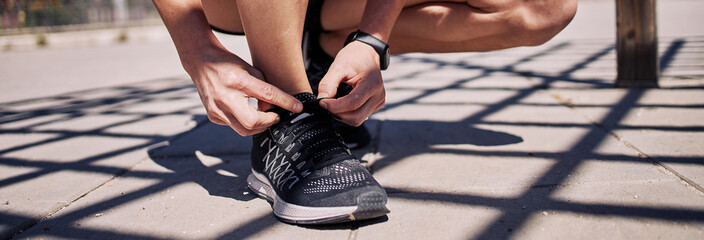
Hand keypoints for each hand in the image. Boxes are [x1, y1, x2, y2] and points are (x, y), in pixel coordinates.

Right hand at [186, 46, 302, 135]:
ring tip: (264, 116)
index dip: (285, 103)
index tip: (298, 107)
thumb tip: (273, 107)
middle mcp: (225, 97)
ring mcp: (217, 109)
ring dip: (259, 126)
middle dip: (269, 122)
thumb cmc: (227, 63)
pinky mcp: (213, 115)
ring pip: (243, 130)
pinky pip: (234, 126)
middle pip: (252, 122)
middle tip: (276, 116)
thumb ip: (263, 88)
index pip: (267, 94)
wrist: (201, 62)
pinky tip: (246, 112)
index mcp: (238, 81)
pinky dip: (244, 122)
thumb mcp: (249, 68)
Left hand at [317, 41, 385, 125]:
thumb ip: (328, 83)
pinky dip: (348, 114)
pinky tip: (342, 103)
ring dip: (342, 116)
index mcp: (371, 84)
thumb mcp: (338, 66)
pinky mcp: (376, 105)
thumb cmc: (353, 57)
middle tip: (325, 104)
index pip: (353, 103)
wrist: (366, 53)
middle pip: (356, 117)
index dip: (335, 107)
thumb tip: (321, 100)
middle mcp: (378, 95)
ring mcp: (379, 102)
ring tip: (332, 104)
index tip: (321, 103)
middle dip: (338, 114)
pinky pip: (360, 116)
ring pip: (358, 120)